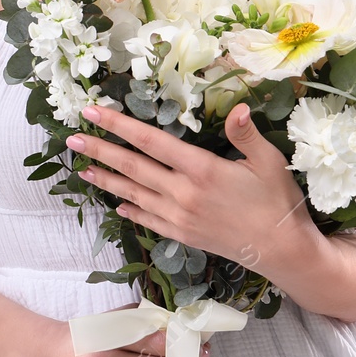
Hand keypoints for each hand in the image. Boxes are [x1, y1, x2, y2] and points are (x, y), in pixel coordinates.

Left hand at [67, 101, 315, 271]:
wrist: (282, 250)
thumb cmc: (277, 200)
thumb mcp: (268, 160)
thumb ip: (246, 133)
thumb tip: (238, 106)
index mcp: (201, 169)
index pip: (151, 142)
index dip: (120, 125)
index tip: (94, 112)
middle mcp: (183, 193)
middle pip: (133, 168)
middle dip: (101, 151)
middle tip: (73, 138)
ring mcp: (180, 217)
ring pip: (134, 195)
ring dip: (107, 181)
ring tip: (82, 169)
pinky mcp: (183, 235)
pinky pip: (148, 220)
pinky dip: (130, 210)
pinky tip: (117, 205)